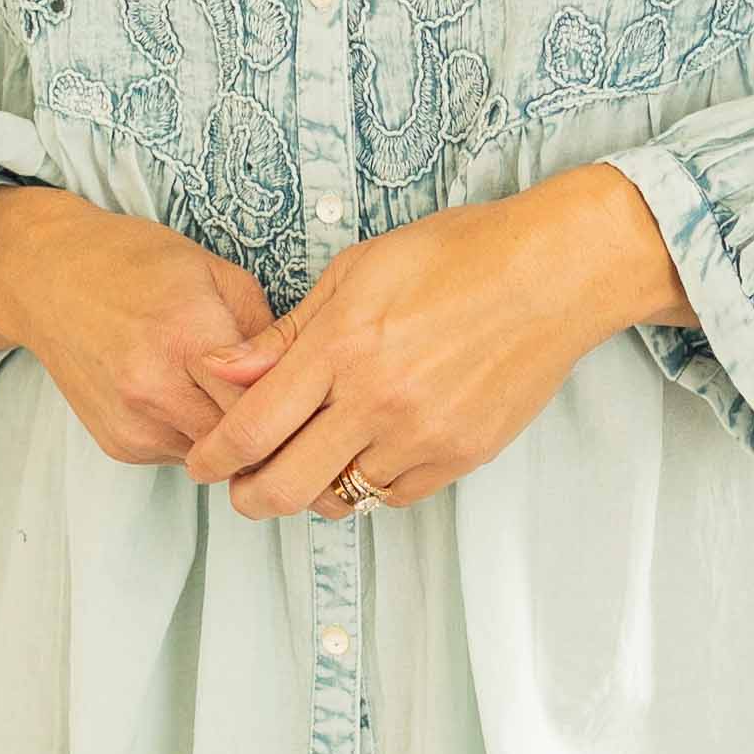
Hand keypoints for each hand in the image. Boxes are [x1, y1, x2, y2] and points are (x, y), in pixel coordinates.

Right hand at [0, 185, 293, 463]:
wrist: (46, 277)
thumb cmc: (135, 263)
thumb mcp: (215, 273)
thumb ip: (263, 331)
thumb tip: (302, 380)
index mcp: (188, 335)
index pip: (264, 405)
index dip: (298, 408)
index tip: (318, 402)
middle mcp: (154, 387)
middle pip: (243, 442)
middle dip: (272, 432)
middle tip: (296, 414)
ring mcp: (132, 422)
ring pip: (213, 457)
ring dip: (233, 438)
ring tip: (235, 397)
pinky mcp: (117, 444)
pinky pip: (180, 454)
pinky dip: (196, 435)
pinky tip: (189, 397)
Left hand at [179, 173, 655, 518]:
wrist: (551, 275)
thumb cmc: (455, 256)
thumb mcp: (358, 271)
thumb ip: (287, 331)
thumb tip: (222, 368)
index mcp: (342, 345)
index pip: (252, 426)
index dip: (213, 457)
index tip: (202, 463)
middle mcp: (377, 399)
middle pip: (284, 485)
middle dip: (248, 495)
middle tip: (241, 485)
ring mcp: (422, 434)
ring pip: (339, 497)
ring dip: (312, 487)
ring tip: (309, 460)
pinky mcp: (459, 456)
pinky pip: (392, 496)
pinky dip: (367, 484)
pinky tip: (366, 452)